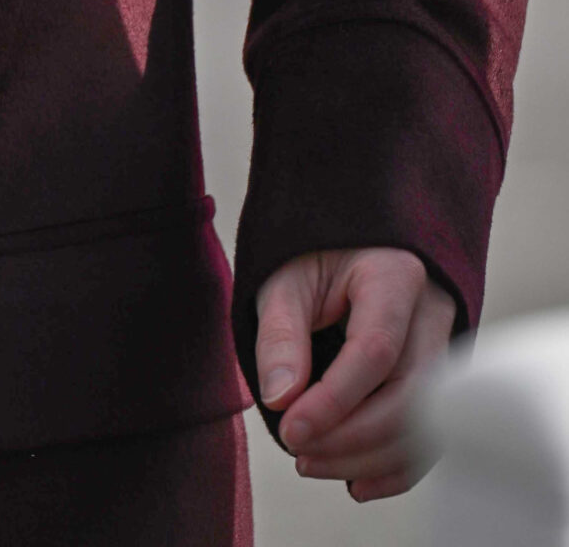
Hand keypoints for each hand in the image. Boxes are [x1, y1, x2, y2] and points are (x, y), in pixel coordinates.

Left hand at [255, 247, 456, 500]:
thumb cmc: (317, 256)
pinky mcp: (442, 382)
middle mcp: (433, 313)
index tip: (291, 429)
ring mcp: (446, 348)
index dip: (334, 399)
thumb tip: (280, 399)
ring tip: (311, 463)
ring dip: (369, 460)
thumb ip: (280, 333)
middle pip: (410, 395)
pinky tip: (355, 483)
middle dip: (352, 439)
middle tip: (298, 453)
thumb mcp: (285, 277)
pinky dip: (396, 469)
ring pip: (426, 425)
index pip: (377, 349)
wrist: (352, 244)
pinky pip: (432, 436)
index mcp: (395, 275)